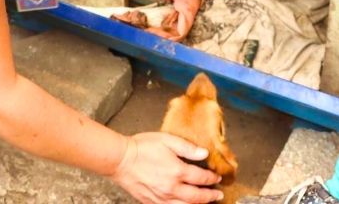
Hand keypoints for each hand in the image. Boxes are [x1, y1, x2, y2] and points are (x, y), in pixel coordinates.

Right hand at [109, 133, 223, 203]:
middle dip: (210, 196)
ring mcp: (161, 198)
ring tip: (205, 202)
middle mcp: (171, 188)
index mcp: (177, 171)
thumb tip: (204, 153)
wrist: (120, 160)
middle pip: (197, 197)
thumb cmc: (142, 147)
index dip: (212, 178)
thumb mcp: (167, 140)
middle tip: (218, 195)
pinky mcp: (151, 202)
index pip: (201, 178)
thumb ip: (187, 147)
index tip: (217, 177)